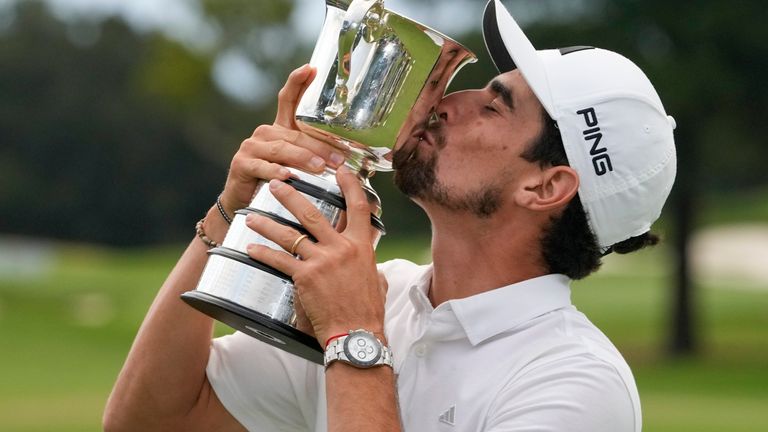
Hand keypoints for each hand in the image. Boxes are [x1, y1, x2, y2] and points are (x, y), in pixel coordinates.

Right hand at [219, 64, 346, 214]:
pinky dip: (276, 171)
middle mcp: (265, 133)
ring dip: (303, 158)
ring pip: (282, 149)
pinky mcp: (242, 164)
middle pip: (295, 133)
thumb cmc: (278, 183)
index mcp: (280, 129)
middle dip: (320, 146)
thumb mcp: (298, 167)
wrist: (245, 202)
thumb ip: (316, 158)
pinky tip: (288, 176)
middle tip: (340, 158)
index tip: (311, 69)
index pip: (289, 100)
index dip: (298, 83)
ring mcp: (252, 147)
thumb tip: (350, 162)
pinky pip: (262, 166)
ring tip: (320, 168)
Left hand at [243, 166, 385, 344]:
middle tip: (276, 183)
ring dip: (268, 223)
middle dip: (291, 195)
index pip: (358, 206)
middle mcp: (341, 248)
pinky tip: (252, 248)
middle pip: (312, 213)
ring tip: (252, 216)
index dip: (350, 185)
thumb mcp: (376, 279)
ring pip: (290, 234)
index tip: (340, 170)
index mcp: (361, 246)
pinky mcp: (305, 277)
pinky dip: (264, 253)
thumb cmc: (367, 311)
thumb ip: (368, 262)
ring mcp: (322, 261)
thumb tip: (367, 258)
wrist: (356, 335)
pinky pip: (279, 260)